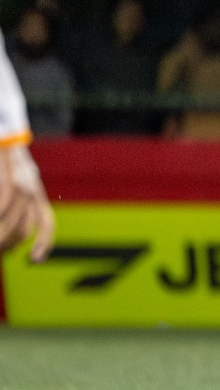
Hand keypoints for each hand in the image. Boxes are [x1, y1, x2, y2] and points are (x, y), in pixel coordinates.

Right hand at [0, 144, 55, 262]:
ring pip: (10, 221)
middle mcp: (30, 187)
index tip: (34, 260)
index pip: (44, 222)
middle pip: (23, 228)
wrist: (3, 129)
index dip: (43, 244)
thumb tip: (7, 224)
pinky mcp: (6, 176)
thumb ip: (14, 197)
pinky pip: (4, 203)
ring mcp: (18, 182)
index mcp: (33, 189)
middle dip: (8, 245)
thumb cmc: (3, 155)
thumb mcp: (15, 176)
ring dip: (0, 238)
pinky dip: (1, 216)